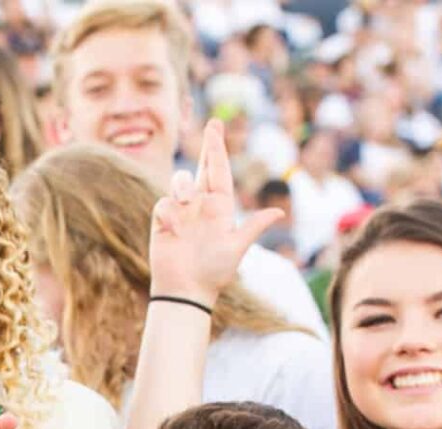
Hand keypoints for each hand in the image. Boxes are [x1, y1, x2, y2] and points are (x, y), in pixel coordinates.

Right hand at [148, 119, 282, 307]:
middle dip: (208, 146)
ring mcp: (181, 212)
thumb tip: (279, 213)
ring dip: (183, 186)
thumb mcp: (237, 247)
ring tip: (187, 201)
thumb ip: (253, 226)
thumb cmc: (214, 272)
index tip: (216, 127)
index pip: (219, 172)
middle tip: (212, 124)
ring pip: (180, 182)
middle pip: (202, 167)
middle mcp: (201, 205)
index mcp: (220, 207)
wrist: (187, 291)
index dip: (217, 149)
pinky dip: (168, 212)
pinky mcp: (163, 222)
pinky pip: (163, 204)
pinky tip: (172, 228)